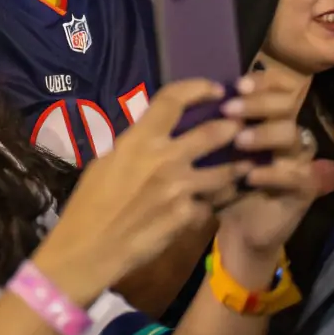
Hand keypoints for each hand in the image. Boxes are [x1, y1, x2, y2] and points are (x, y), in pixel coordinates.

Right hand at [35, 80, 244, 304]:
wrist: (92, 246)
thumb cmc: (89, 201)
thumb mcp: (107, 161)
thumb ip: (136, 147)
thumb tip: (152, 138)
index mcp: (139, 140)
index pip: (173, 100)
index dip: (198, 88)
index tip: (214, 89)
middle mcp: (165, 159)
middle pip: (213, 132)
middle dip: (234, 127)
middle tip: (242, 127)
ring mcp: (181, 189)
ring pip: (226, 171)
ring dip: (237, 167)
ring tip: (244, 166)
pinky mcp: (189, 216)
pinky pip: (209, 203)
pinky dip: (213, 201)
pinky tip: (214, 203)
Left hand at [214, 76, 317, 275]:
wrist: (232, 230)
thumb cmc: (216, 184)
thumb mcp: (205, 153)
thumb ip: (203, 126)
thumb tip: (186, 100)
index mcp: (264, 118)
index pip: (275, 87)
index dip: (262, 82)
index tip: (237, 84)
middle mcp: (284, 133)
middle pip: (285, 105)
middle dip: (258, 103)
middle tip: (229, 109)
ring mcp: (296, 160)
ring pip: (292, 134)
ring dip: (264, 134)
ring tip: (239, 141)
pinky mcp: (303, 188)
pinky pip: (297, 175)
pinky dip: (273, 172)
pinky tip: (250, 175)